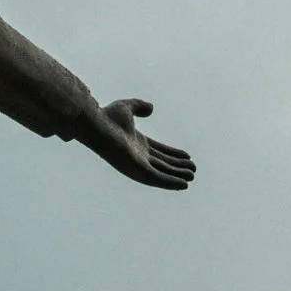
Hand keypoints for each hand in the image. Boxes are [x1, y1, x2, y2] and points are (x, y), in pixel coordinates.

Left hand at [79, 98, 195, 189]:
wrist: (98, 125)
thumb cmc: (107, 117)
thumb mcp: (127, 107)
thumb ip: (139, 106)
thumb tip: (151, 108)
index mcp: (136, 143)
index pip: (159, 150)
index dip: (173, 154)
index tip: (187, 156)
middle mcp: (138, 155)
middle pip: (162, 163)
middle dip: (178, 167)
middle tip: (193, 170)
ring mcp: (138, 164)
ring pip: (162, 172)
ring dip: (177, 176)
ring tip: (192, 176)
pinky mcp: (138, 170)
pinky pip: (158, 179)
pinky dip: (171, 182)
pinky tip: (184, 184)